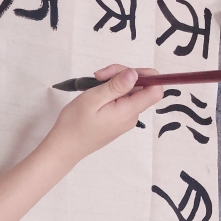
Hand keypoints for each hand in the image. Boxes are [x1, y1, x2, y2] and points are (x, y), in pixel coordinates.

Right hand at [44, 64, 162, 163]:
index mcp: (128, 111)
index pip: (156, 90)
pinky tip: (96, 94)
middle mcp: (131, 116)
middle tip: (99, 75)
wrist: (64, 148)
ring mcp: (124, 120)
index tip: (124, 72)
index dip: (147, 75)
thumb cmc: (74, 124)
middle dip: (123, 75)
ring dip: (114, 83)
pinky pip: (121, 101)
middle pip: (141, 88)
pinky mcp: (116, 121)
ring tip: (94, 84)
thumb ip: (116, 86)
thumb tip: (134, 74)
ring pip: (130, 93)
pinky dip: (111, 93)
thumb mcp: (93, 99)